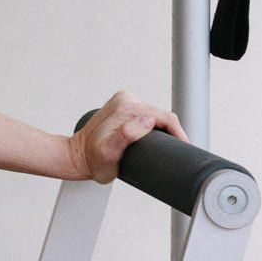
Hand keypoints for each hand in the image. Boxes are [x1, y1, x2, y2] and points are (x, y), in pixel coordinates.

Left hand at [68, 91, 186, 183]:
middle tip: (175, 152)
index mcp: (126, 107)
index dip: (179, 134)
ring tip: (166, 148)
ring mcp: (123, 103)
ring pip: (156, 116)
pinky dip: (154, 127)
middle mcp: (125, 100)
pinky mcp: (123, 108)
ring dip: (164, 131)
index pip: (165, 117)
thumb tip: (147, 121)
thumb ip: (126, 136)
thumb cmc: (92, 160)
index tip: (184, 148)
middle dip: (172, 133)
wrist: (77, 158)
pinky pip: (147, 116)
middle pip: (162, 116)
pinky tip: (156, 139)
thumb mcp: (109, 153)